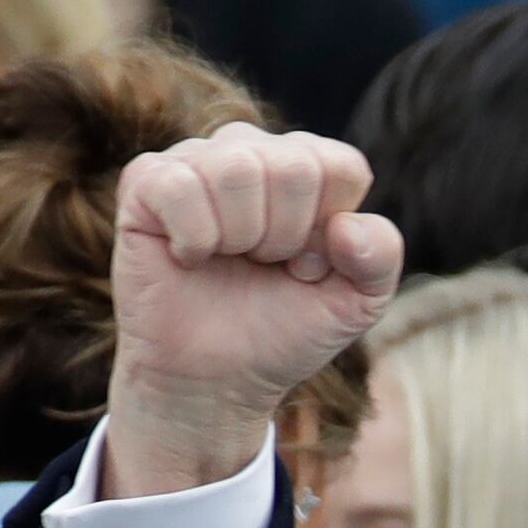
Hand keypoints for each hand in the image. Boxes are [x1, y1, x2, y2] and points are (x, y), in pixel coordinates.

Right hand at [104, 127, 400, 498]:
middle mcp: (253, 151)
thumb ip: (380, 259)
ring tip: (229, 260)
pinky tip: (189, 257)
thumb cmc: (285, 330)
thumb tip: (346, 226)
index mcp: (309, 169)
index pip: (340, 166)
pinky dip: (194, 238)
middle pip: (293, 166)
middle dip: (286, 236)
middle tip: (265, 266)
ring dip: (240, 236)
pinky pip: (180, 185)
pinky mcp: (146, 181)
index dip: (330, 231)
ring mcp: (197, 160)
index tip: (310, 267)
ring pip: (237, 168)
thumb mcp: (356, 304)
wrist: (217, 376)